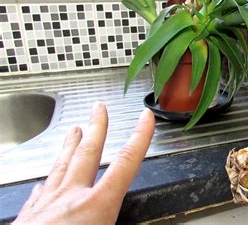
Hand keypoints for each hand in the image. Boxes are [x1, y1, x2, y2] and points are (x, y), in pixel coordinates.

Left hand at [13, 103, 154, 223]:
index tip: (145, 119)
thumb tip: (131, 224)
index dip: (139, 138)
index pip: (125, 164)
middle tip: (99, 108)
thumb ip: (117, 224)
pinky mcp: (28, 217)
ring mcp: (47, 205)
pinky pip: (40, 191)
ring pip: (61, 166)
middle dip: (97, 127)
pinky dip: (47, 181)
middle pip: (88, 153)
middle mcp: (71, 198)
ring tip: (74, 129)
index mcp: (95, 207)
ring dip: (70, 145)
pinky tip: (45, 181)